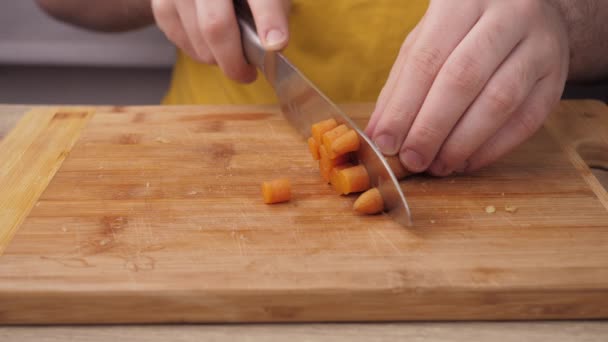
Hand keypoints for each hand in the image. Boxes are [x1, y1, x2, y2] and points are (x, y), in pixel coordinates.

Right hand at [152, 0, 289, 82]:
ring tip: (229, 53)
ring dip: (217, 59)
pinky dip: (198, 52)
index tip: (276, 44)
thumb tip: (272, 45)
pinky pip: (181, 41)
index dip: (269, 21)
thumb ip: (274, 14)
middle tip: (246, 74)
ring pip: (198, 41)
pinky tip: (209, 44)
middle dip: (234, 61)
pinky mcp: (161, 3)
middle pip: (216, 26)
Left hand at [366, 0, 568, 174]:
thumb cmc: (463, 30)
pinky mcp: (557, 76)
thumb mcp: (427, 40)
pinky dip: (492, 148)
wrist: (526, 11)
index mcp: (462, 1)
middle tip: (411, 159)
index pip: (427, 59)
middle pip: (463, 79)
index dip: (404, 106)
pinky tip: (466, 161)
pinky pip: (527, 120)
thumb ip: (401, 84)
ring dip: (461, 142)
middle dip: (431, 128)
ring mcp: (539, 44)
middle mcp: (507, 15)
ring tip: (437, 165)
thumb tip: (380, 134)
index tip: (386, 142)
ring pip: (498, 101)